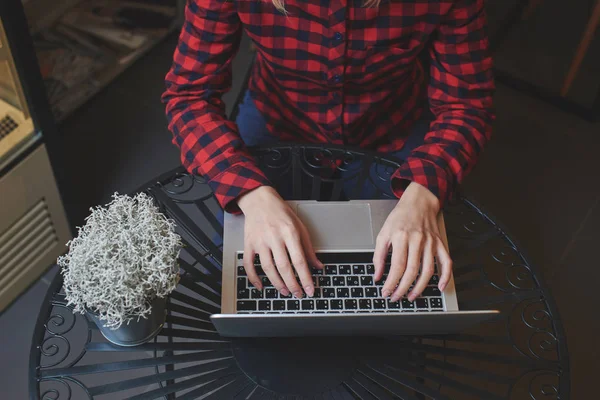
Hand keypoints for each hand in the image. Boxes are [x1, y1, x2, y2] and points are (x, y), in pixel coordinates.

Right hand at [237, 186, 322, 297]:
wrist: (259, 200)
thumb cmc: (280, 212)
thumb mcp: (299, 226)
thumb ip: (308, 247)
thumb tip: (318, 265)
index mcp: (289, 232)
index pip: (299, 260)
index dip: (305, 277)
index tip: (310, 289)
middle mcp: (274, 237)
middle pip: (284, 267)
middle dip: (293, 284)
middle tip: (298, 294)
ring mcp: (260, 241)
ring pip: (268, 268)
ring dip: (277, 283)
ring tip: (285, 291)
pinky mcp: (249, 244)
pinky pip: (249, 264)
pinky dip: (253, 278)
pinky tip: (261, 286)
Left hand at [373, 182, 451, 301]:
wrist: (419, 202)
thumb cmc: (400, 217)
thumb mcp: (383, 233)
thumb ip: (378, 255)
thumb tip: (376, 275)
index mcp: (401, 237)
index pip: (397, 266)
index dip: (391, 282)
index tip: (386, 292)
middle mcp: (417, 240)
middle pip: (412, 271)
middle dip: (403, 288)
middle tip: (397, 298)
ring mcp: (431, 243)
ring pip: (428, 270)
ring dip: (420, 287)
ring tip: (412, 296)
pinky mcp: (440, 243)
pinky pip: (446, 262)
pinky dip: (446, 276)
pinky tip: (441, 287)